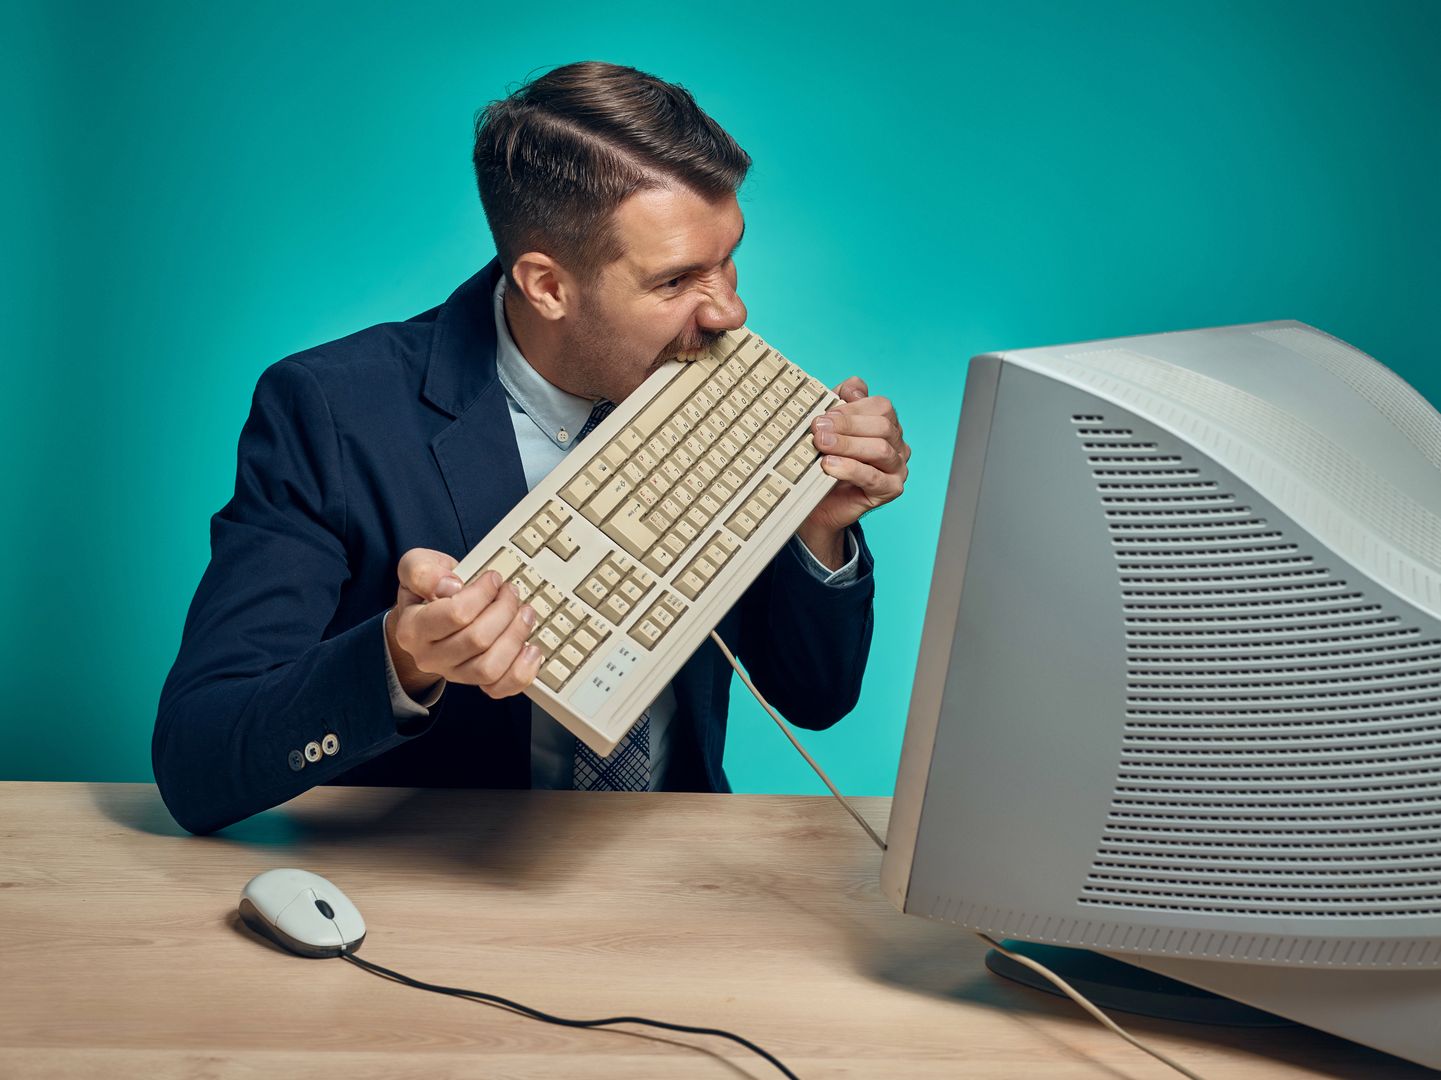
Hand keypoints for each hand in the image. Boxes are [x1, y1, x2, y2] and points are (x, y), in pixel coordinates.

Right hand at [386, 548, 541, 699]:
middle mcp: (430, 657)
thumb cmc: (428, 589)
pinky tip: (530, 648)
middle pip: (478, 640)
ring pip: (489, 668)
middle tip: (511, 592)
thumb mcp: (416, 567)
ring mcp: (453, 672)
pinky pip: (500, 688)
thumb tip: (449, 586)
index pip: (455, 615)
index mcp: (412, 628)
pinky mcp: (475, 681)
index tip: (493, 578)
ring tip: (524, 614)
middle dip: (504, 610)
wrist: (427, 615)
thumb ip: (422, 571)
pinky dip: (522, 671)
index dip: (483, 594)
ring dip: (516, 637)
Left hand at [794, 378, 909, 565]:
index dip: (852, 408)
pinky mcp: (891, 490)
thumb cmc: (827, 461)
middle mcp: (897, 444)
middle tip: (818, 429)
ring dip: (847, 445)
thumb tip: (853, 387)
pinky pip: (874, 477)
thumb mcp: (830, 426)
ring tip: (821, 445)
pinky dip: (850, 469)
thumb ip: (841, 402)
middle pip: (883, 426)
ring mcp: (898, 468)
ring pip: (881, 450)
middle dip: (847, 425)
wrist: (820, 503)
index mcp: (887, 424)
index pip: (881, 406)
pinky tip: (830, 466)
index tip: (825, 414)